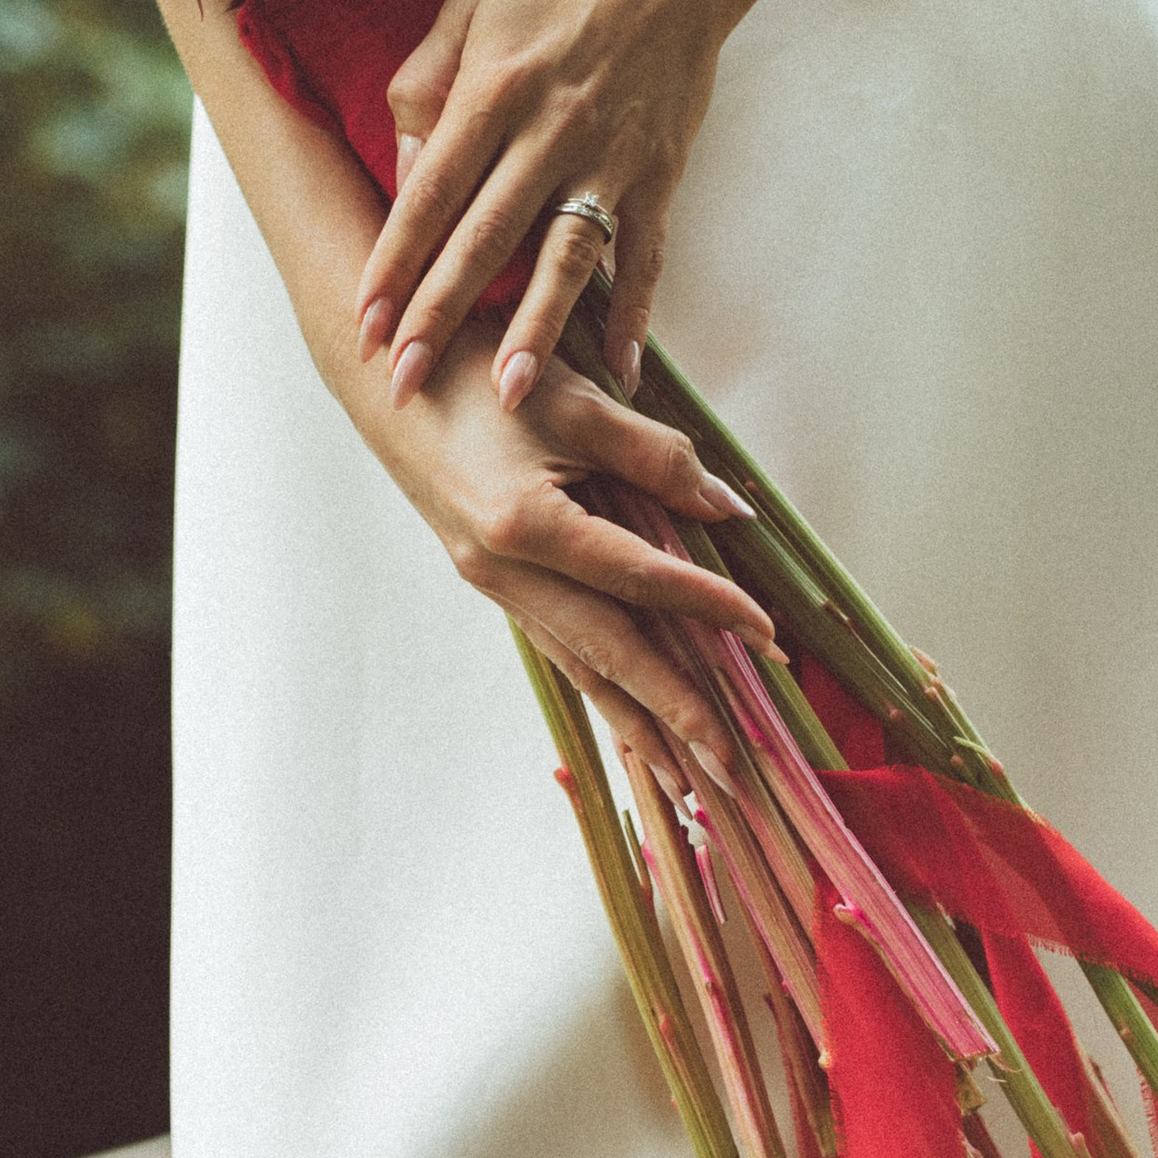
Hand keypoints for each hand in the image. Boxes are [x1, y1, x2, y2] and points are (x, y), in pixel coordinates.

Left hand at [355, 0, 751, 414]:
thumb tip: (402, 170)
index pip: (430, 194)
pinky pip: (647, 254)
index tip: (364, 319)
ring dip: (538, 329)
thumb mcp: (471, 4)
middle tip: (405, 381)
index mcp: (493, 88)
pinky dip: (637, 313)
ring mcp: (611, 157)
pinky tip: (622, 369)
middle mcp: (551, 130)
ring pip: (566, 258)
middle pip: (486, 239)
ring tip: (509, 393)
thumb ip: (424, 85)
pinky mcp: (661, 172)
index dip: (394, 262)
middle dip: (440, 315)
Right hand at [356, 328, 773, 786]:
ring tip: (688, 782)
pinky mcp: (495, 583)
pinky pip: (560, 649)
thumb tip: (724, 510)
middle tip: (731, 767)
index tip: (767, 635)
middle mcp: (504, 572)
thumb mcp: (576, 402)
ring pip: (580, 668)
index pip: (639, 580)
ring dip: (638, 727)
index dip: (709, 606)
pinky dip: (602, 691)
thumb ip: (655, 458)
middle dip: (674, 716)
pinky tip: (632, 724)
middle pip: (607, 657)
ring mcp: (494, 585)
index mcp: (524, 525)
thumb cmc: (481, 375)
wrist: (389, 377)